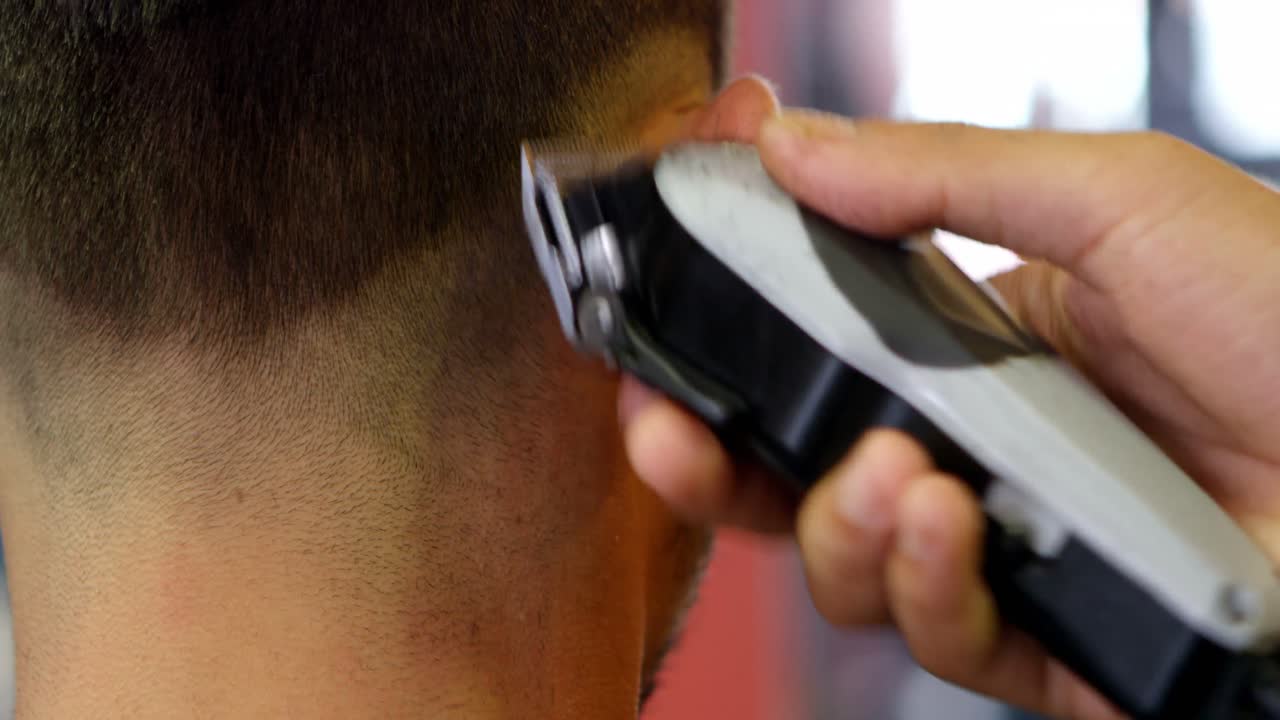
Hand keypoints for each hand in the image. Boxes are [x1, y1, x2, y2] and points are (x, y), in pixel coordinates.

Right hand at [623, 85, 1279, 718]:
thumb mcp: (1115, 201)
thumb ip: (939, 176)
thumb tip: (790, 146)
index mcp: (978, 341)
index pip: (815, 355)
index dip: (727, 357)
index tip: (661, 339)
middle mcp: (977, 447)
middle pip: (796, 476)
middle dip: (711, 464)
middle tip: (671, 437)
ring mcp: (1006, 547)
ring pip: (845, 566)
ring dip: (839, 522)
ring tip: (903, 476)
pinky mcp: (1046, 642)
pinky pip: (934, 632)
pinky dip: (922, 583)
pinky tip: (953, 524)